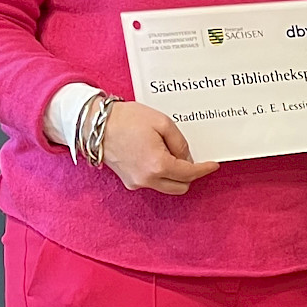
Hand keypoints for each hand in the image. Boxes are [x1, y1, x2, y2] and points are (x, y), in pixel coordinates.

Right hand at [101, 102, 220, 195]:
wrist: (94, 124)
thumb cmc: (126, 119)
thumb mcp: (162, 123)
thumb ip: (180, 143)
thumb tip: (187, 158)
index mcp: (158, 165)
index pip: (190, 174)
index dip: (204, 169)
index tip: (213, 165)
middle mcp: (147, 179)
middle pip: (180, 187)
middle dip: (190, 175)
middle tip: (191, 158)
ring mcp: (136, 182)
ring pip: (166, 187)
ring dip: (174, 175)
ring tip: (171, 153)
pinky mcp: (128, 181)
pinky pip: (152, 182)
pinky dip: (160, 174)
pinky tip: (158, 157)